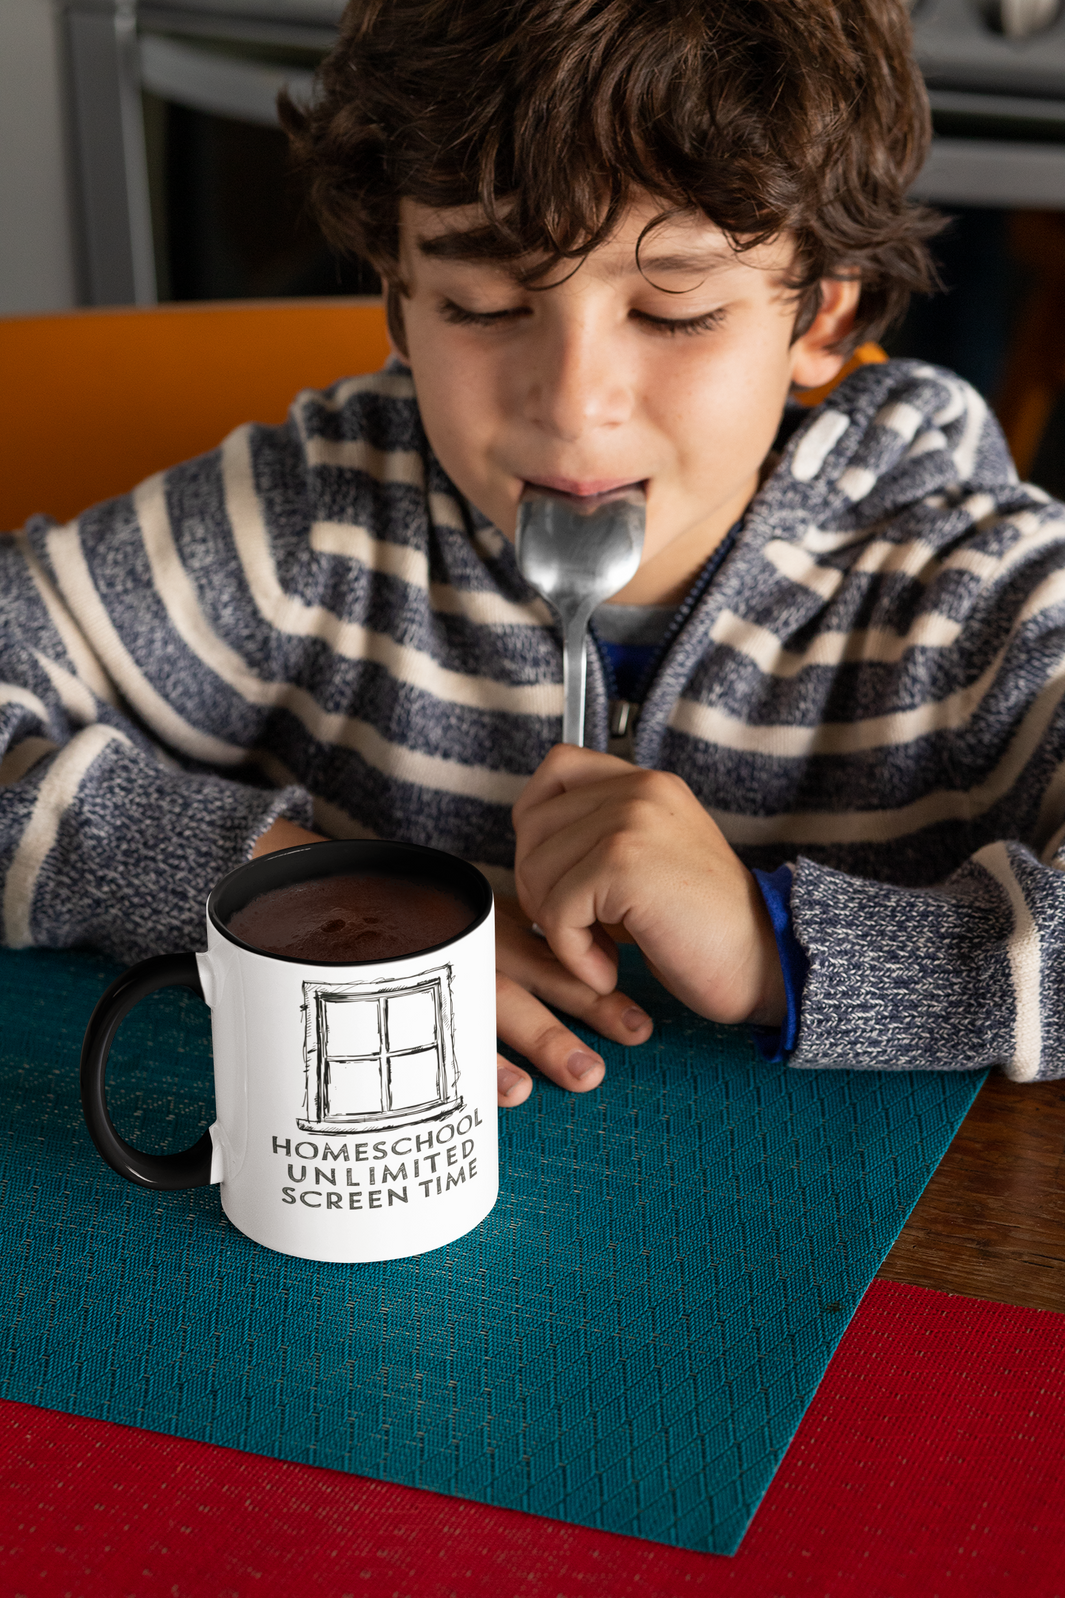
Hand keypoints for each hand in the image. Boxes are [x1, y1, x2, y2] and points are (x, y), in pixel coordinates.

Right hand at [247, 818, 645, 1108]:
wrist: (317, 895)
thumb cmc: (404, 920)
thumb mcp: (464, 917)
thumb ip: (512, 942)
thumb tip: (587, 981)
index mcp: (490, 924)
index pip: (555, 951)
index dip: (598, 986)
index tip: (641, 1022)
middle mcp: (468, 946)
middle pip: (537, 975)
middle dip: (587, 1009)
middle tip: (635, 1036)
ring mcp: (435, 968)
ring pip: (497, 1002)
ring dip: (544, 1041)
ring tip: (586, 1075)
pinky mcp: (400, 987)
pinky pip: (442, 1028)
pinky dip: (480, 1063)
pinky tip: (514, 1094)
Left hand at [512, 745, 785, 1028]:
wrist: (767, 963)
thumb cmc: (706, 928)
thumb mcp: (652, 860)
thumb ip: (602, 836)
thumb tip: (529, 844)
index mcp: (647, 784)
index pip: (557, 768)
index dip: (538, 824)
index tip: (561, 874)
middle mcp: (639, 790)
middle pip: (533, 824)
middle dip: (541, 887)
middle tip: (580, 928)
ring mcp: (631, 822)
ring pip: (537, 869)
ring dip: (558, 927)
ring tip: (601, 952)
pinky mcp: (623, 864)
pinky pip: (556, 911)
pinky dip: (573, 954)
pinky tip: (608, 970)